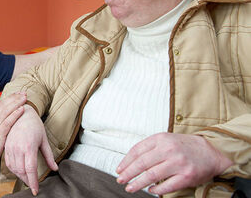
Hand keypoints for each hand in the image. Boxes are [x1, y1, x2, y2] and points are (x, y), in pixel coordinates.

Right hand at [0, 92, 26, 172]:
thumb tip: (2, 129)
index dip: (9, 99)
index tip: (17, 94)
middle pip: (3, 105)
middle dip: (14, 97)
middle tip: (23, 92)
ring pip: (6, 111)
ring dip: (16, 102)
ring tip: (25, 97)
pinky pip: (8, 122)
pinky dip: (15, 114)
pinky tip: (22, 109)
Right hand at [4, 104, 57, 195]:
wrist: (23, 113)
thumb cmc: (35, 125)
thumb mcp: (44, 140)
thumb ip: (49, 156)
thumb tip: (55, 168)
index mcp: (29, 147)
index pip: (30, 170)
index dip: (33, 182)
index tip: (35, 190)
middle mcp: (18, 148)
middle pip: (21, 171)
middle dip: (27, 180)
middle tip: (33, 184)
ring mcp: (11, 147)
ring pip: (14, 168)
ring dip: (20, 176)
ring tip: (27, 178)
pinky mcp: (6, 146)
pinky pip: (8, 162)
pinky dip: (13, 169)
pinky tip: (19, 170)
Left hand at [116, 133, 232, 194]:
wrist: (211, 152)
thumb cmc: (184, 147)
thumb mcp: (166, 140)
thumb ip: (149, 148)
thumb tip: (130, 162)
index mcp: (161, 139)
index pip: (137, 150)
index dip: (126, 161)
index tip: (119, 169)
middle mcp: (168, 150)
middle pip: (142, 163)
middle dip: (128, 173)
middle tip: (120, 180)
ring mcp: (178, 163)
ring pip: (151, 175)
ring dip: (138, 183)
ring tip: (130, 188)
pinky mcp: (186, 176)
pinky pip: (167, 185)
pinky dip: (156, 189)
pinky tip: (150, 190)